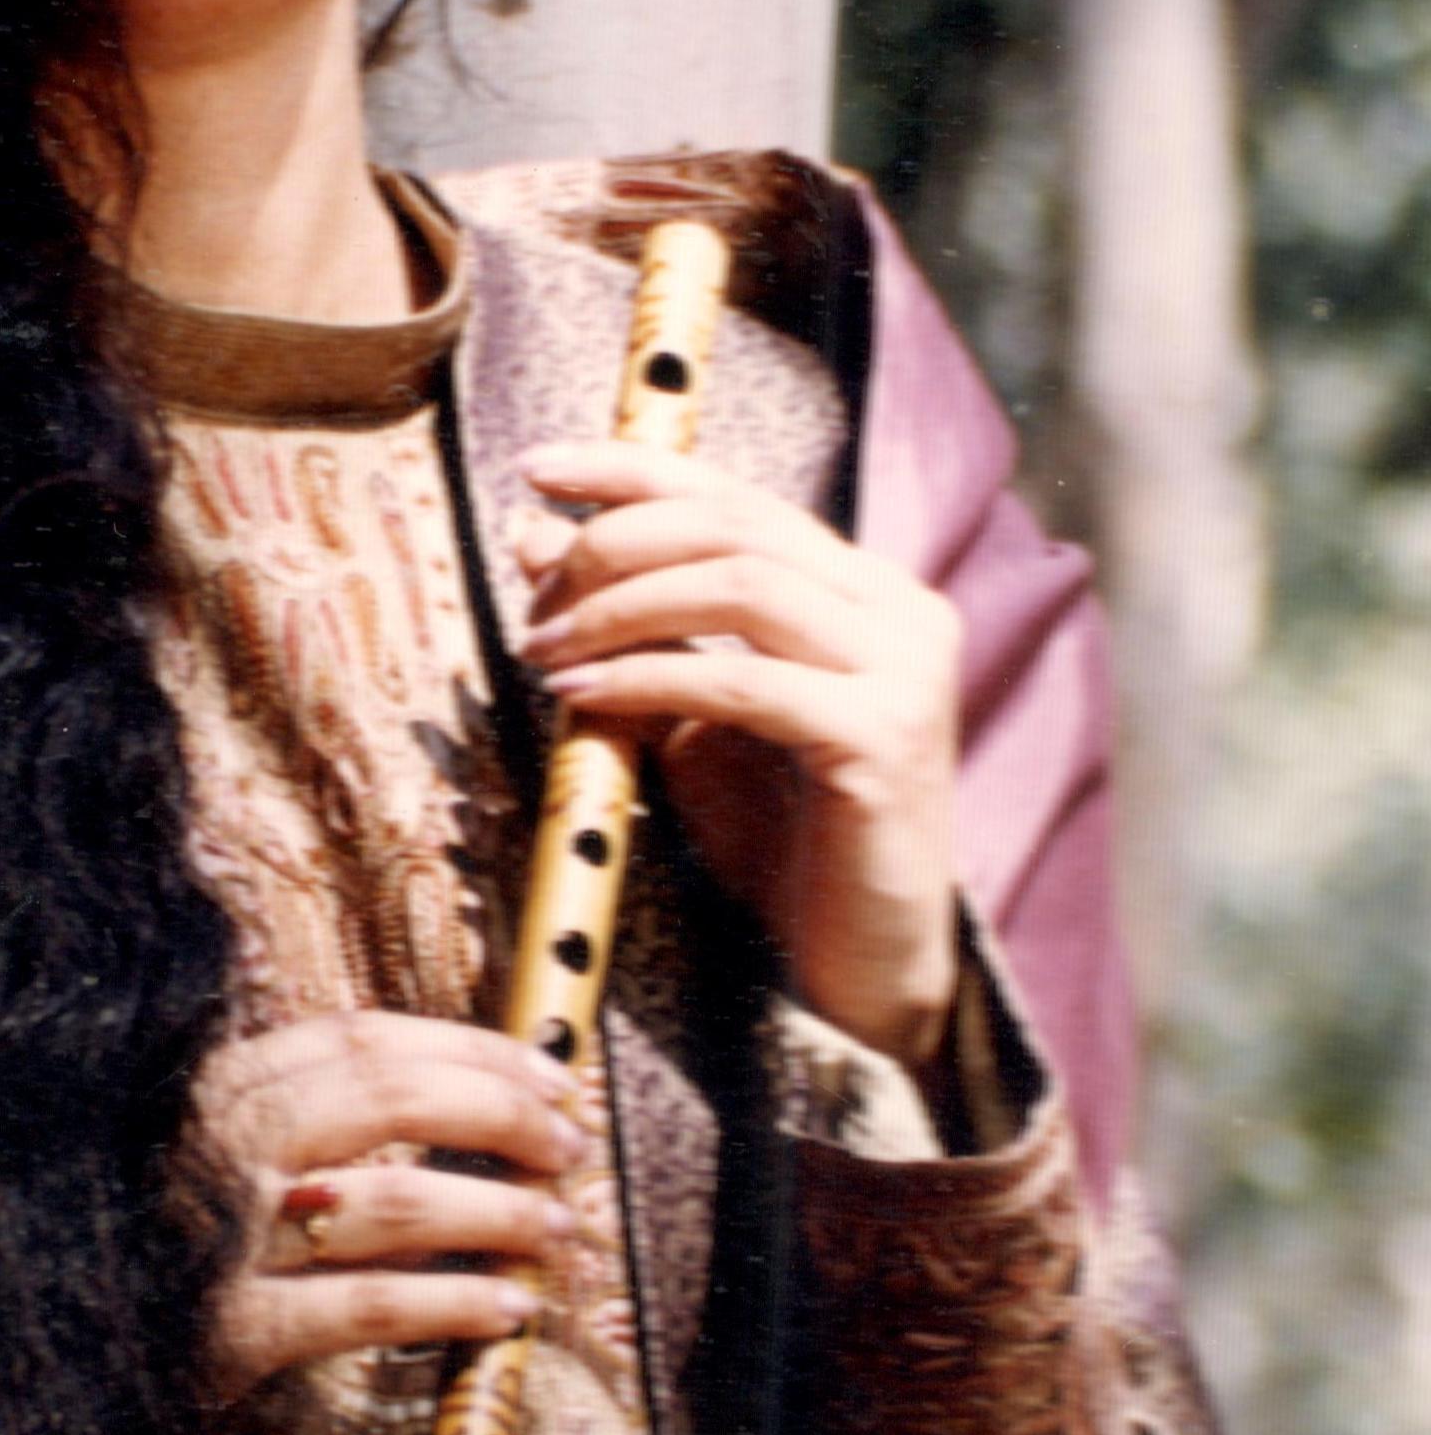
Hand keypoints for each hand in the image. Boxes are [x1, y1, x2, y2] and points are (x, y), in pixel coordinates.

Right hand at [198, 1009, 584, 1398]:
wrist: (72, 1337)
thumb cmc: (178, 1240)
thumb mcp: (228, 1154)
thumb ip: (322, 1127)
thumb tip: (478, 1115)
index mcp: (222, 1089)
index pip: (362, 1038)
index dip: (472, 1049)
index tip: (550, 1078)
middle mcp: (222, 1146)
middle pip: (389, 1098)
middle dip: (502, 1115)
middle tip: (567, 1148)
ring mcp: (225, 1237)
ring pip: (393, 1202)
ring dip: (499, 1213)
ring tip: (555, 1231)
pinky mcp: (232, 1330)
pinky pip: (367, 1307)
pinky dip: (451, 1303)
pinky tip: (507, 1309)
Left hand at [512, 442, 961, 1068]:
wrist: (859, 969)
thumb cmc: (777, 842)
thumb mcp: (685, 715)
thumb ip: (629, 625)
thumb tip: (530, 531)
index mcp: (865, 590)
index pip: (739, 495)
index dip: (635, 468)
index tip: (536, 465)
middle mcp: (902, 610)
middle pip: (736, 525)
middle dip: (614, 544)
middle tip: (532, 597)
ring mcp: (905, 672)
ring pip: (743, 585)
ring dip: (621, 607)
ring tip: (543, 649)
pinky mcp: (885, 740)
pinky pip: (743, 683)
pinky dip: (646, 680)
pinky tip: (578, 699)